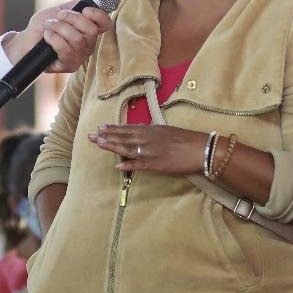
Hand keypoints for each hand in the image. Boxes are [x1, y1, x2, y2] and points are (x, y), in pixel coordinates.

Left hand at [2, 0, 112, 72]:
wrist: (27, 39)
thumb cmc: (44, 26)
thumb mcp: (60, 10)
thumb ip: (76, 5)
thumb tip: (89, 1)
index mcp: (89, 30)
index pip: (105, 24)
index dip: (98, 15)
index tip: (85, 10)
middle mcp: (88, 44)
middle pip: (91, 30)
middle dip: (72, 19)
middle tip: (58, 17)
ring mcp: (79, 56)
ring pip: (77, 39)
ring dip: (59, 28)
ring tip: (49, 28)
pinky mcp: (69, 65)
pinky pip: (65, 49)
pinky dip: (53, 38)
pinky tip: (47, 37)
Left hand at [88, 124, 207, 174]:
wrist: (201, 149)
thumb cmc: (186, 139)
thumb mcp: (166, 130)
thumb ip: (152, 131)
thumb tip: (141, 129)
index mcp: (151, 130)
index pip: (127, 128)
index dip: (113, 128)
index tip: (100, 127)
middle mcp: (148, 138)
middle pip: (123, 137)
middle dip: (106, 136)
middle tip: (91, 134)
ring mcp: (151, 151)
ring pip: (127, 148)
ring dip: (112, 146)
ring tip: (98, 143)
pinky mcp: (157, 164)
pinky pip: (139, 165)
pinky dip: (128, 164)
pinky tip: (117, 165)